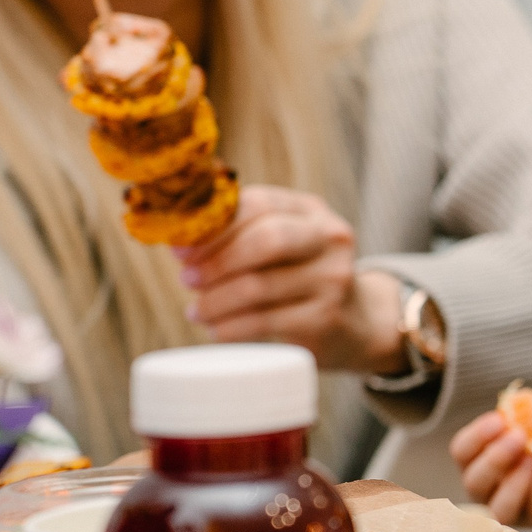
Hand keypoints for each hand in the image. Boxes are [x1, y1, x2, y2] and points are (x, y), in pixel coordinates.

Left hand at [177, 186, 400, 371]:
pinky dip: (230, 327)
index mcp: (312, 211)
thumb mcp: (282, 244)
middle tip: (187, 279)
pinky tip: (216, 329)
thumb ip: (240, 233)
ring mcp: (333, 279)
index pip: (258, 203)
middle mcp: (330, 239)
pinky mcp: (326, 319)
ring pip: (259, 286)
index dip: (213, 225)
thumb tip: (178, 240)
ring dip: (215, 301)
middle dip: (217, 261)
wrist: (354, 323)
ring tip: (197, 310)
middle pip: (267, 239)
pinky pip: (264, 322)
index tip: (181, 249)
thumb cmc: (299, 279)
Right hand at [452, 410, 531, 526]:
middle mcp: (487, 489)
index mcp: (478, 460)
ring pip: (499, 507)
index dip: (476, 436)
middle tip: (518, 435)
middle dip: (495, 458)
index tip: (499, 419)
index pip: (461, 451)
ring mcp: (510, 510)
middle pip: (474, 482)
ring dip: (515, 480)